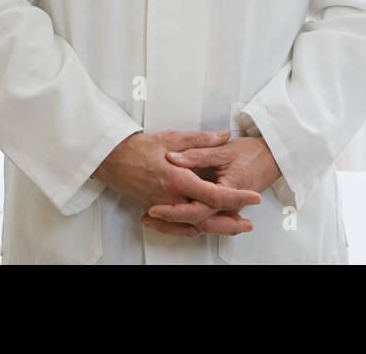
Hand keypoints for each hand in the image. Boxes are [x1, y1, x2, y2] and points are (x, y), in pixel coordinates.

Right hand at [92, 130, 261, 236]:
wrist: (111, 159)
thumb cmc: (138, 147)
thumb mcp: (172, 137)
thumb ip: (201, 139)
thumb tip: (223, 136)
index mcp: (178, 179)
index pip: (213, 194)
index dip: (236, 198)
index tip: (253, 198)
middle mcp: (171, 198)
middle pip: (206, 218)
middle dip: (231, 223)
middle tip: (248, 223)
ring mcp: (163, 207)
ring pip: (193, 225)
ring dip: (215, 228)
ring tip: (233, 227)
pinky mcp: (155, 210)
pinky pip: (177, 227)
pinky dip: (193, 230)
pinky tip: (204, 228)